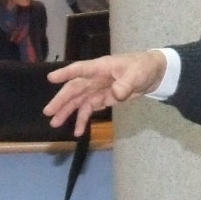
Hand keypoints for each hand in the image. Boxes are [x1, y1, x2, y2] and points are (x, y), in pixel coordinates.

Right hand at [45, 50, 167, 128]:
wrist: (152, 74)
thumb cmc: (142, 68)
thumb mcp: (136, 75)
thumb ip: (125, 84)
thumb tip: (116, 94)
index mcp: (100, 67)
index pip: (80, 69)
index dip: (66, 73)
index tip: (51, 78)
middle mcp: (94, 78)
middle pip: (75, 88)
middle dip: (61, 100)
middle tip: (48, 112)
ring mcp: (97, 89)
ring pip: (78, 100)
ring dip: (67, 112)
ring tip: (55, 123)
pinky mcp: (102, 99)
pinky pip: (89, 109)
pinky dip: (83, 120)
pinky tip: (78, 132)